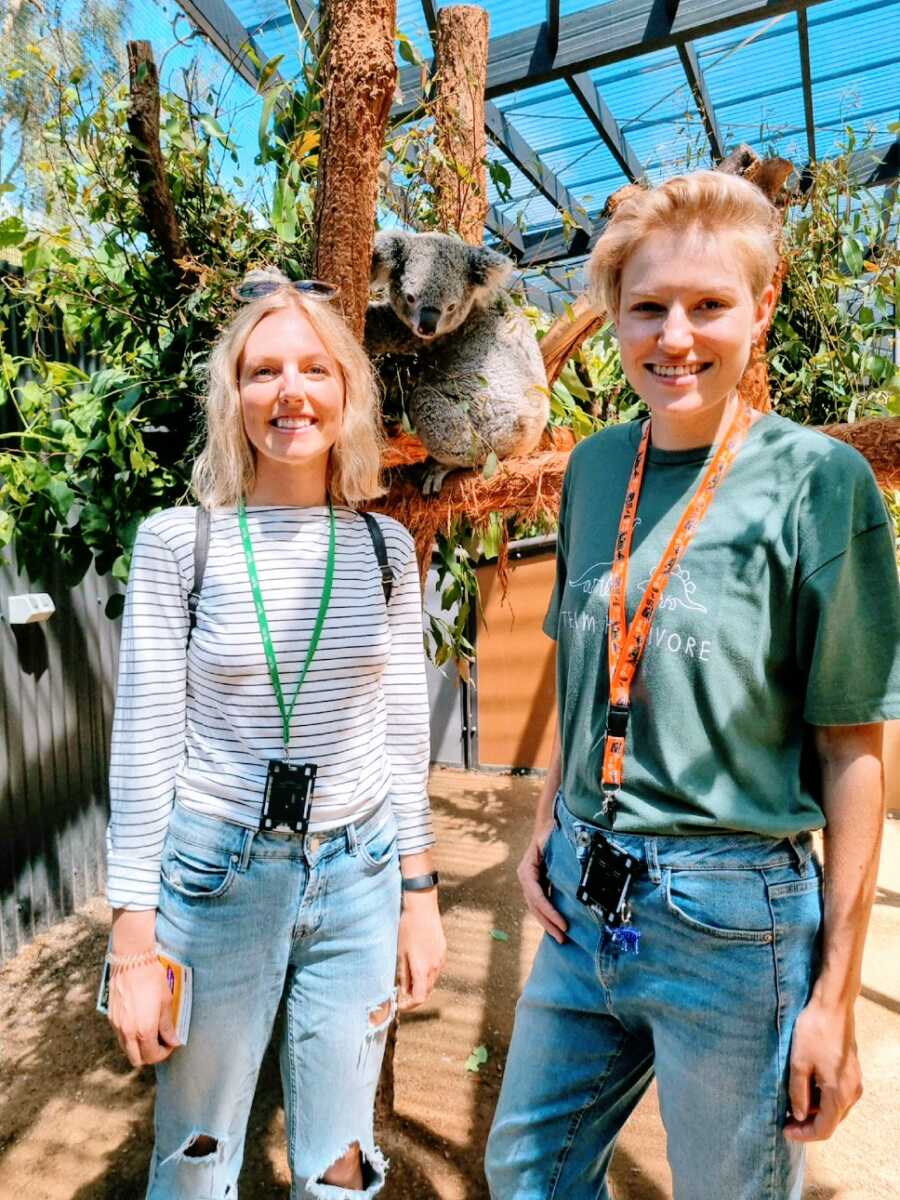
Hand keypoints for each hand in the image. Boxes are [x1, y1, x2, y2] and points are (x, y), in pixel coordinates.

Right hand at [108, 960, 180, 1067]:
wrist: (131, 961)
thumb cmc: (152, 978)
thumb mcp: (166, 1002)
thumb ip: (168, 1026)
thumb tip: (173, 1041)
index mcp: (144, 1030)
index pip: (153, 1055)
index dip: (164, 1053)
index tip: (171, 1044)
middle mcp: (128, 1032)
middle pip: (137, 1059)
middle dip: (150, 1055)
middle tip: (161, 1043)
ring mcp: (117, 1026)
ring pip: (126, 1049)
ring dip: (139, 1047)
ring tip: (151, 1033)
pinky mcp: (111, 1018)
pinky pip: (120, 1036)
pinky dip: (130, 1037)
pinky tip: (140, 1023)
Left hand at [397, 891, 445, 1010]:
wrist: (422, 908)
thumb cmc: (408, 929)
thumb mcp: (401, 953)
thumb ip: (404, 975)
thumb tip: (404, 991)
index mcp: (422, 969)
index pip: (419, 998)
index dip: (409, 1005)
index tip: (400, 1004)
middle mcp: (435, 967)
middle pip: (427, 992)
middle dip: (414, 996)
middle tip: (401, 994)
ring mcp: (441, 960)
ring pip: (432, 981)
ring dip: (421, 985)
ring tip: (407, 979)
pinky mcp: (443, 952)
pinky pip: (435, 970)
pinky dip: (426, 974)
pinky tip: (416, 965)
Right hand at [517, 822, 566, 943]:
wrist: (548, 825)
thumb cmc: (552, 833)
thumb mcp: (553, 844)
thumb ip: (559, 860)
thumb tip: (575, 878)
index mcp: (526, 870)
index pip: (537, 896)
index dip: (550, 912)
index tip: (564, 925)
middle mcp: (526, 878)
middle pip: (535, 906)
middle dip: (549, 923)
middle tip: (563, 938)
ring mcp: (530, 882)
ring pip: (537, 908)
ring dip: (548, 923)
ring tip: (561, 938)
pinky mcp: (538, 884)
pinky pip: (542, 903)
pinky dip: (549, 916)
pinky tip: (558, 926)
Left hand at [785, 998, 862, 1141]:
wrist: (832, 1005)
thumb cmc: (814, 1031)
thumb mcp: (798, 1063)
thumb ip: (798, 1092)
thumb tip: (798, 1115)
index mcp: (840, 1094)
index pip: (824, 1128)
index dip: (804, 1134)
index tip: (784, 1130)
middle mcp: (852, 1092)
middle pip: (831, 1120)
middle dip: (808, 1124)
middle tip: (785, 1119)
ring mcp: (854, 1081)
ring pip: (835, 1108)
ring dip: (814, 1110)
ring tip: (791, 1104)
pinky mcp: (851, 1070)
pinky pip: (837, 1094)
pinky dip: (821, 1098)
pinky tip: (805, 1088)